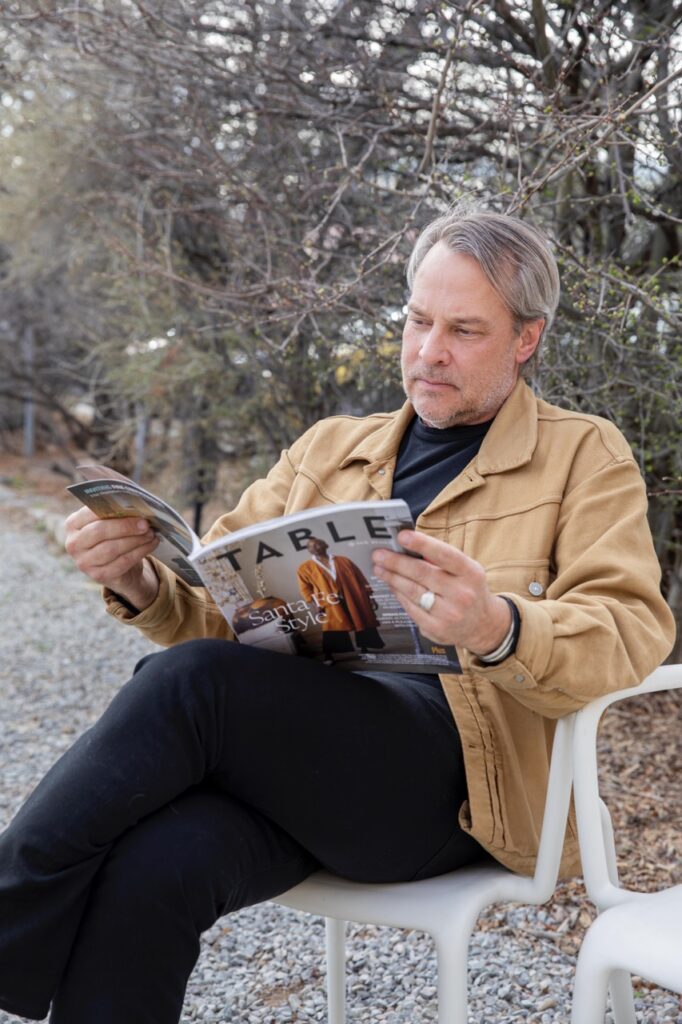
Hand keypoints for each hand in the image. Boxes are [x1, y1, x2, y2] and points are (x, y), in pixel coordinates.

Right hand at [64, 507, 160, 609]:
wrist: (119, 568)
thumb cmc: (114, 537)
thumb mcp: (111, 523)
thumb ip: (116, 513)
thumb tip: (135, 506)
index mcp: (73, 524)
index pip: (90, 513)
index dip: (113, 510)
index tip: (134, 509)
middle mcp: (73, 544)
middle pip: (100, 531)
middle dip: (125, 526)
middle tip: (145, 523)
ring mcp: (84, 562)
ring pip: (112, 548)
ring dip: (135, 540)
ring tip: (151, 533)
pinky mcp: (98, 575)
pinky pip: (122, 562)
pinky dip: (140, 552)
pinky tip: (151, 544)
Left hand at [371, 530, 510, 656]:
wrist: (483, 626)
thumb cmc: (469, 589)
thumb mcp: (466, 570)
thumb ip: (442, 559)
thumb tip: (408, 546)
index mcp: (471, 573)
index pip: (444, 555)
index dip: (421, 544)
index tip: (401, 536)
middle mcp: (462, 594)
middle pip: (422, 574)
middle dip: (396, 562)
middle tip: (378, 554)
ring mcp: (449, 614)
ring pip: (412, 591)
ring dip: (392, 578)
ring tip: (379, 568)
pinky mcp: (436, 629)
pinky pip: (411, 608)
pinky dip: (399, 595)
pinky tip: (391, 585)